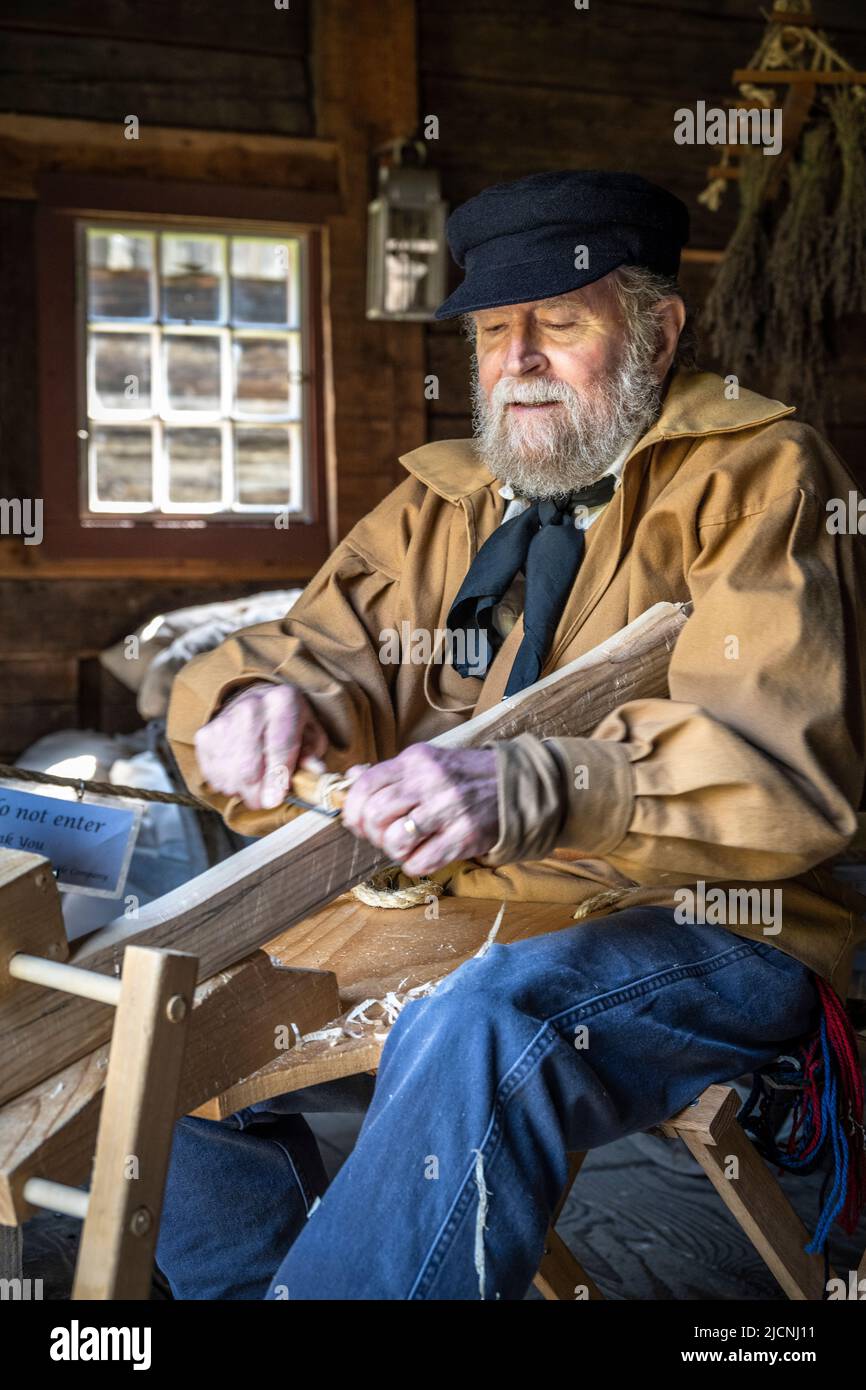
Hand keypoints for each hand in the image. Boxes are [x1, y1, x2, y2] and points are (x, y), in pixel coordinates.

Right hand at [194, 682, 327, 810]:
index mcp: (282, 702)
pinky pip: (213, 775)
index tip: (272, 801)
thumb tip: (315, 772)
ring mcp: (224, 721)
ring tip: (253, 783)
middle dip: (258, 793)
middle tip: (265, 799)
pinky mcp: (205, 735)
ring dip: (242, 790)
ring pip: (230, 775)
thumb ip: (312, 754)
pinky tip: (237, 774)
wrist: (255, 698)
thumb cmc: (287, 720)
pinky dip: (226, 784)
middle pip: (249, 767)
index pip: (279, 746)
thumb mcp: (310, 731)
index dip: (276, 778)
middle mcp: (250, 707)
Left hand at [340, 744, 499, 875]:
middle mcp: (430, 782)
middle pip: (376, 814)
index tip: (357, 821)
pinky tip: (423, 854)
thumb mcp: (427, 762)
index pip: (366, 784)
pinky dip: (414, 864)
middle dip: (371, 833)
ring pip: (395, 840)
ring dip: (392, 850)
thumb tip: (350, 779)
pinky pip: (420, 862)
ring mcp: (449, 810)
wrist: (514, 784)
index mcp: (416, 760)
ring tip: (404, 846)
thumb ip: (389, 772)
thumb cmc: (463, 776)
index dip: (353, 809)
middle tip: (382, 836)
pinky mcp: (464, 836)